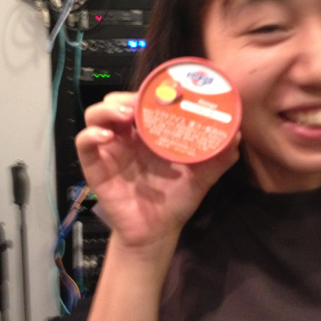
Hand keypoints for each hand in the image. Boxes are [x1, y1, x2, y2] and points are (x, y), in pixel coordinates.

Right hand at [75, 91, 240, 250]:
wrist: (157, 232)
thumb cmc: (176, 199)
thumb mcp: (202, 176)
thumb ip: (218, 157)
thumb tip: (236, 135)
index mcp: (150, 132)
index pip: (144, 100)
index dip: (150, 90)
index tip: (164, 88)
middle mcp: (128, 136)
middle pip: (117, 101)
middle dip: (127, 96)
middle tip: (142, 102)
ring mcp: (110, 149)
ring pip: (96, 115)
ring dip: (108, 109)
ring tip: (126, 115)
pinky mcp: (95, 165)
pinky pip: (84, 143)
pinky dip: (91, 135)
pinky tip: (107, 137)